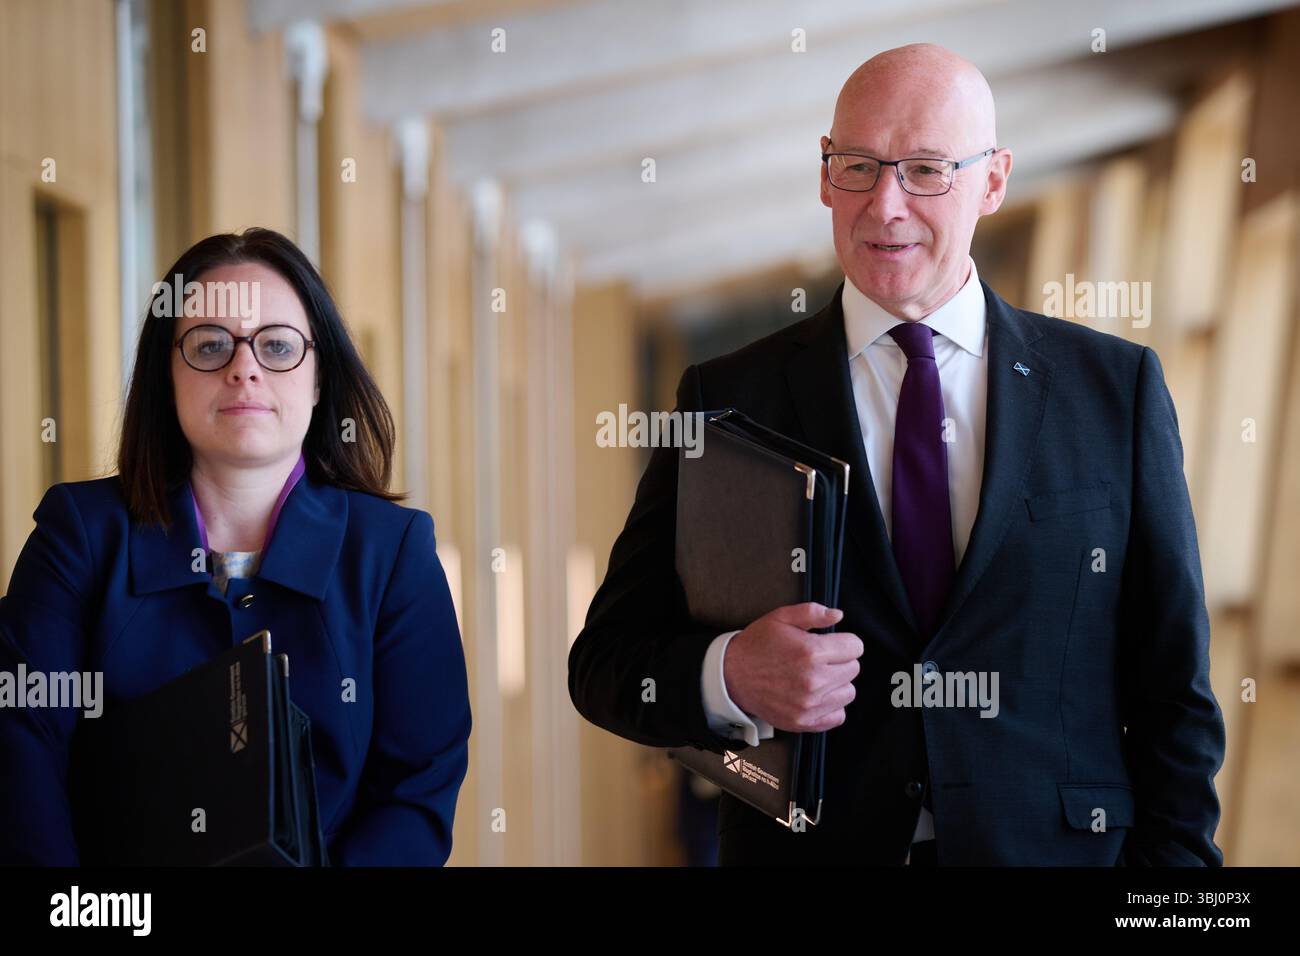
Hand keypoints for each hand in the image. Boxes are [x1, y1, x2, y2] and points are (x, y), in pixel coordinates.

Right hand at [723, 603, 861, 732]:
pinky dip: (831, 706)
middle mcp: (813, 680)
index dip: (844, 641)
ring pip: (848, 692)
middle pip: (853, 669)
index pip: (855, 647)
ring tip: (817, 676)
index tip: (832, 643)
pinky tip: (816, 695)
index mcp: (810, 652)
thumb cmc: (757, 645)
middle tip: (819, 659)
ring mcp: (809, 704)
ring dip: (837, 683)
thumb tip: (837, 615)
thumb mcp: (780, 618)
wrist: (731, 676)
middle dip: (840, 661)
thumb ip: (812, 613)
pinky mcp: (804, 721)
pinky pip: (838, 715)